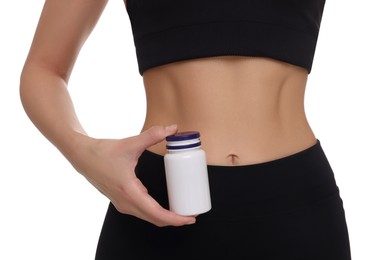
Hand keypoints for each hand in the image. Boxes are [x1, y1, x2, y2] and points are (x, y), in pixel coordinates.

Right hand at [72, 125, 195, 226]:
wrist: (81, 155)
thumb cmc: (102, 151)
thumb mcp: (130, 143)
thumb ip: (152, 135)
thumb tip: (173, 128)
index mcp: (129, 192)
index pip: (156, 213)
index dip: (175, 219)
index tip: (189, 218)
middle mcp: (125, 203)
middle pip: (154, 219)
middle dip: (174, 220)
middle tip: (191, 214)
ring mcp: (121, 203)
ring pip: (147, 217)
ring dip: (165, 218)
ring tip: (181, 211)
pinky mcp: (120, 200)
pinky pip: (142, 212)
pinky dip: (155, 213)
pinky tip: (165, 205)